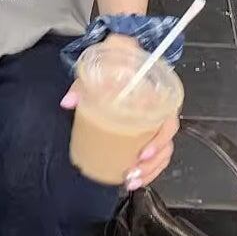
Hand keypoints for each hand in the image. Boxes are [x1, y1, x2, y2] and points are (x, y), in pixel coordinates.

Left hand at [60, 34, 179, 190]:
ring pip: (164, 150)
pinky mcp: (145, 129)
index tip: (144, 152)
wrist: (118, 55)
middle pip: (167, 140)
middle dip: (154, 162)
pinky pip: (156, 153)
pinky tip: (134, 179)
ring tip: (131, 180)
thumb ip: (84, 81)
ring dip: (151, 170)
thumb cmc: (115, 59)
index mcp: (155, 93)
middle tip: (134, 171)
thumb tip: (68, 103)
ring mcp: (153, 120)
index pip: (169, 118)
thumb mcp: (99, 65)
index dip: (160, 139)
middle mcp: (159, 108)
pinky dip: (149, 169)